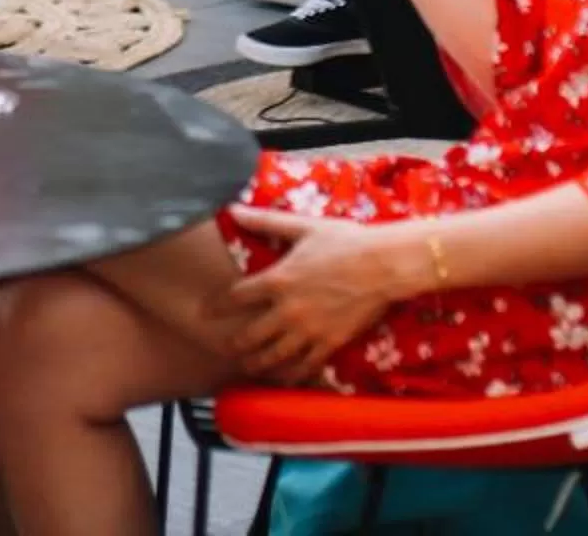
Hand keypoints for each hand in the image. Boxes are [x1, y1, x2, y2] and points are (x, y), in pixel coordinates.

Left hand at [223, 208, 404, 382]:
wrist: (383, 265)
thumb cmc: (344, 241)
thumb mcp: (302, 227)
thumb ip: (265, 221)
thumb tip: (234, 209)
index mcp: (277, 280)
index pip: (235, 297)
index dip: (216, 306)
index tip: (204, 313)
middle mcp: (287, 310)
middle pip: (250, 335)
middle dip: (235, 343)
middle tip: (227, 347)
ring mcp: (308, 331)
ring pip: (274, 356)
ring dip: (257, 364)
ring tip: (248, 367)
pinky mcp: (329, 344)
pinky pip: (305, 366)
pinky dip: (291, 374)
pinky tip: (284, 377)